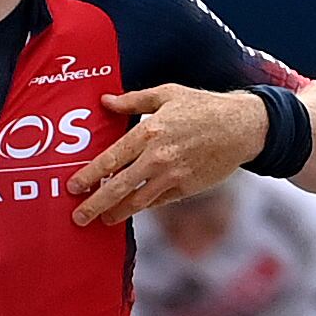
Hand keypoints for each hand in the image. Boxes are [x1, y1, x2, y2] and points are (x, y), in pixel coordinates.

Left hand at [72, 84, 269, 225]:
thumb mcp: (168, 94)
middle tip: (78, 217)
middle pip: (118, 187)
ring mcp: (173, 176)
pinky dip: (142, 207)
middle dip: (95, 205)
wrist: (242, 127)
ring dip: (116, 213)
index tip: (72, 187)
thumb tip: (105, 101)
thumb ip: (133, 101)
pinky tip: (129, 210)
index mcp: (149, 133)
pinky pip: (158, 201)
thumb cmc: (203, 107)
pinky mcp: (186, 187)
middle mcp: (158, 158)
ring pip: (138, 201)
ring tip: (102, 220)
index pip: (111, 159)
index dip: (89, 176)